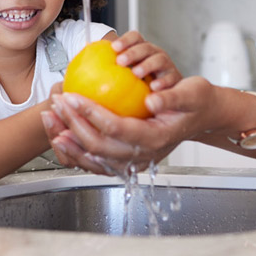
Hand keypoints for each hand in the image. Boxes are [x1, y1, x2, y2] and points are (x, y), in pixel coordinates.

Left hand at [42, 76, 215, 174]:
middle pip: (99, 145)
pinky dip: (76, 147)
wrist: (203, 116)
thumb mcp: (191, 94)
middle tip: (58, 101)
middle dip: (73, 123)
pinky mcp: (127, 160)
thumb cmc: (197, 102)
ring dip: (69, 138)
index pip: (116, 128)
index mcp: (156, 139)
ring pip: (93, 157)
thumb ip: (172, 98)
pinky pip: (95, 158)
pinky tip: (62, 131)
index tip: (73, 96)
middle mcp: (143, 155)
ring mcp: (134, 161)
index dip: (91, 113)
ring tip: (52, 118)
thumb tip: (152, 100)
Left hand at [111, 30, 182, 91]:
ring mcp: (167, 66)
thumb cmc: (141, 85)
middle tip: (120, 61)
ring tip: (135, 73)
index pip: (136, 37)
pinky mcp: (175, 79)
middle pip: (146, 46)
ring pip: (159, 59)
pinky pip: (171, 78)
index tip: (113, 47)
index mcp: (143, 50)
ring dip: (146, 64)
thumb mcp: (127, 74)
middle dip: (133, 51)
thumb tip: (83, 61)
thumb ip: (109, 68)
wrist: (168, 96)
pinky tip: (153, 88)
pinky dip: (163, 81)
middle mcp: (156, 54)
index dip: (125, 40)